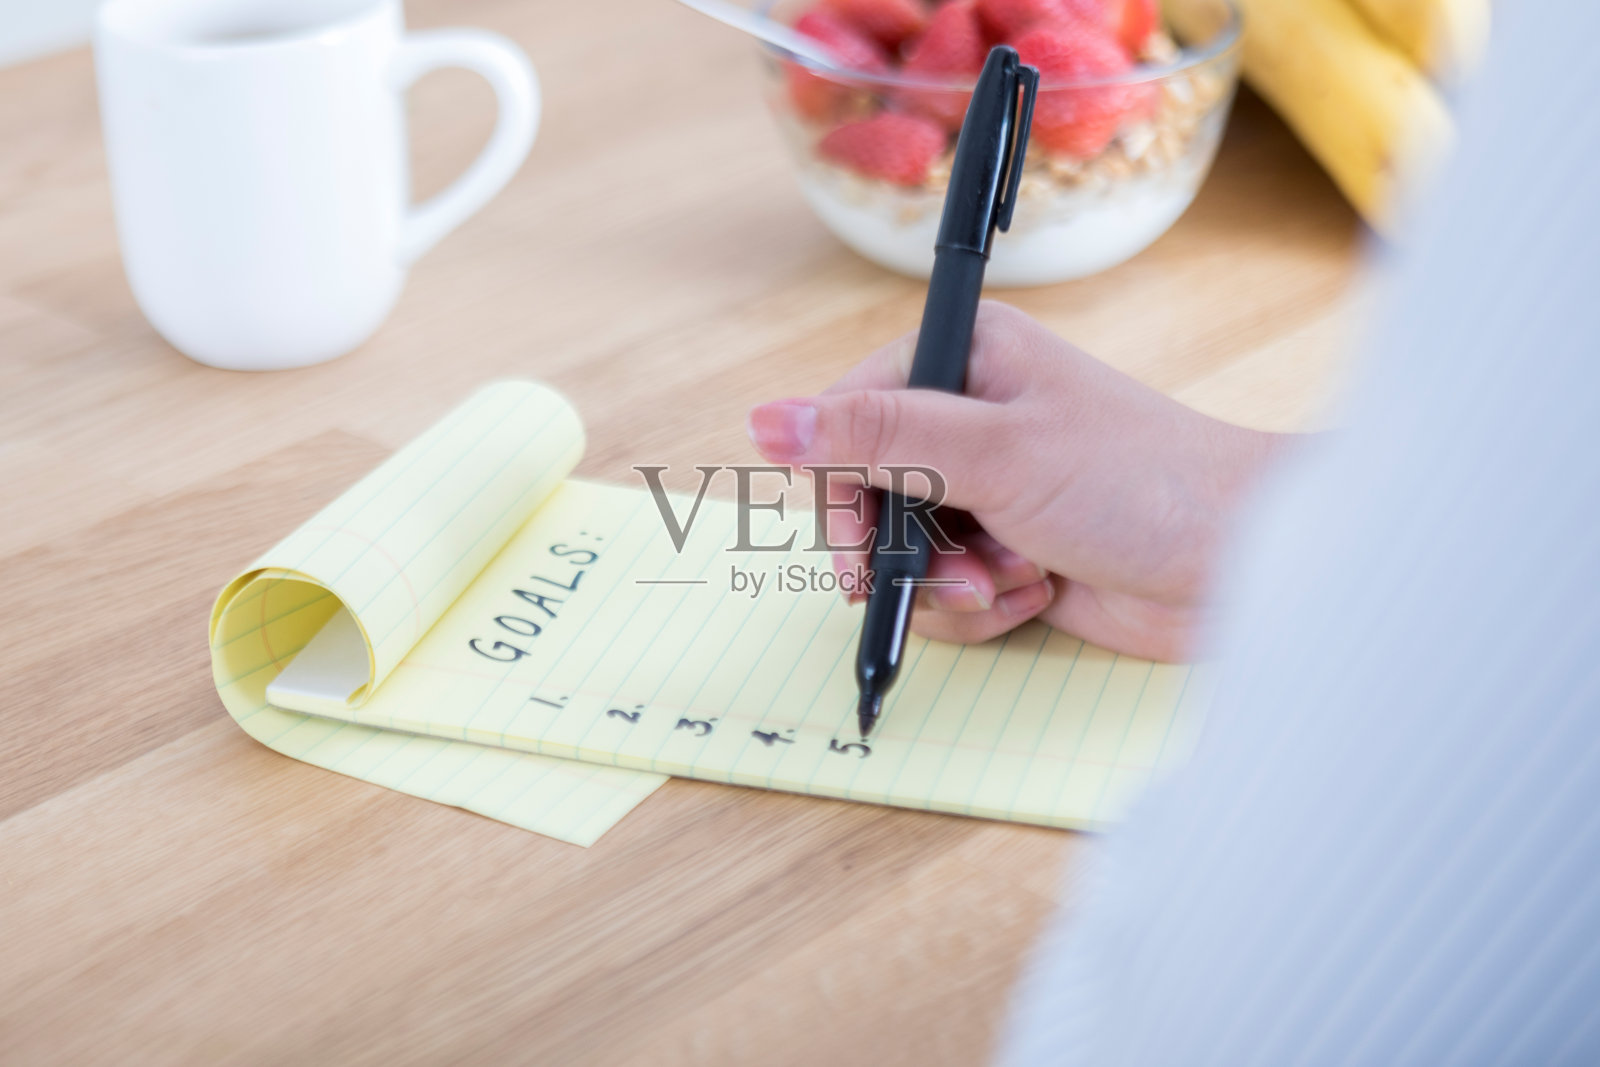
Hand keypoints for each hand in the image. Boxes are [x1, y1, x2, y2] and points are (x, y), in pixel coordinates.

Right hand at [746, 301, 1290, 660]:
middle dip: (903, 552)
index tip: (858, 550)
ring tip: (1012, 582)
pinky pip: (946, 592)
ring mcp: (988, 491)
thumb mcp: (997, 451)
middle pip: (867, 496)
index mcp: (964, 359)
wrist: (1241, 564)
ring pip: (904, 555)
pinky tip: (1036, 593)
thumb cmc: (1141, 482)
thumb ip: (877, 436)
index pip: (846, 419)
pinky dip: (982, 606)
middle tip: (948, 577)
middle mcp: (968, 420)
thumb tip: (765, 421)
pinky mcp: (1007, 552)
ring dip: (950, 586)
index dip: (840, 490)